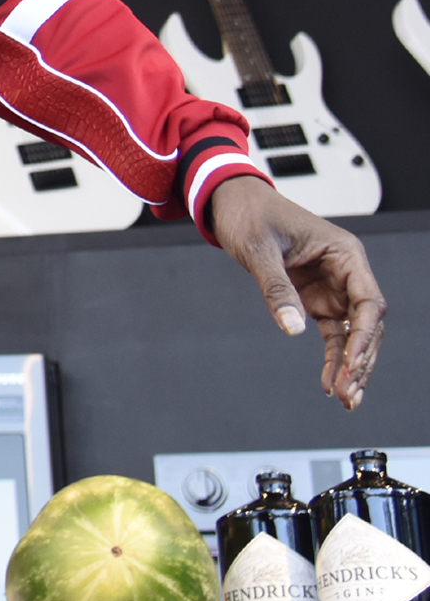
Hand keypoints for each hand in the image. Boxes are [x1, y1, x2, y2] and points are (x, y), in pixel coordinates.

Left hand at [210, 176, 384, 408]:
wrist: (232, 203)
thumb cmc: (251, 214)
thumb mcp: (259, 249)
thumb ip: (276, 288)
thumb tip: (292, 327)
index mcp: (345, 253)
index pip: (369, 302)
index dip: (364, 335)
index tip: (352, 362)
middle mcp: (346, 272)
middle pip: (367, 323)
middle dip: (360, 359)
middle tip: (349, 392)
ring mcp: (332, 287)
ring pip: (352, 333)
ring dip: (349, 365)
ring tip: (345, 397)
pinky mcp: (315, 298)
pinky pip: (331, 333)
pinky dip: (331, 358)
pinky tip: (329, 382)